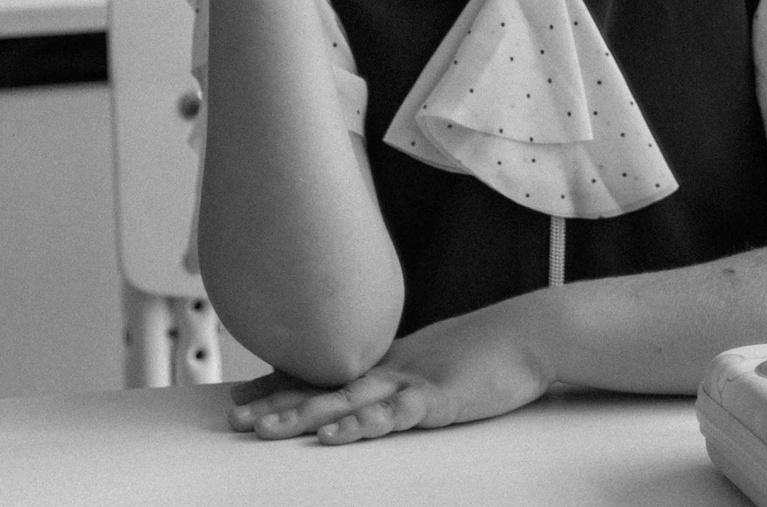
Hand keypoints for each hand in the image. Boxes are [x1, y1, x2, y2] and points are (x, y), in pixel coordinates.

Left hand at [226, 300, 554, 443]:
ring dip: (302, 416)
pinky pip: (393, 415)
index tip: (240, 397)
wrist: (531, 332)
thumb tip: (373, 393)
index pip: (324, 374)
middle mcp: (389, 368)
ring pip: (346, 401)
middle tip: (234, 418)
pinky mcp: (437, 398)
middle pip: (322, 388)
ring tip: (264, 431)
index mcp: (387, 362)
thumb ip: (402, 379)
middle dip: (276, 405)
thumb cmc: (489, 351)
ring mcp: (411, 382)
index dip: (280, 387)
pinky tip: (336, 435)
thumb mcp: (435, 363)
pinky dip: (362, 425)